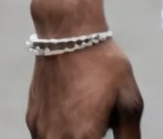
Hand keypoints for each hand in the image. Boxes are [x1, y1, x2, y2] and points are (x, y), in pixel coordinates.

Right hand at [26, 40, 143, 138]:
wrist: (68, 34)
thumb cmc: (103, 64)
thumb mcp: (128, 99)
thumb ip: (130, 136)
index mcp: (83, 138)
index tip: (104, 132)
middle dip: (90, 136)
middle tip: (98, 123)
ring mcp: (40, 131)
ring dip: (73, 136)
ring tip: (88, 115)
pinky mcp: (32, 120)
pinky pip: (47, 136)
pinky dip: (61, 132)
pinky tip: (74, 110)